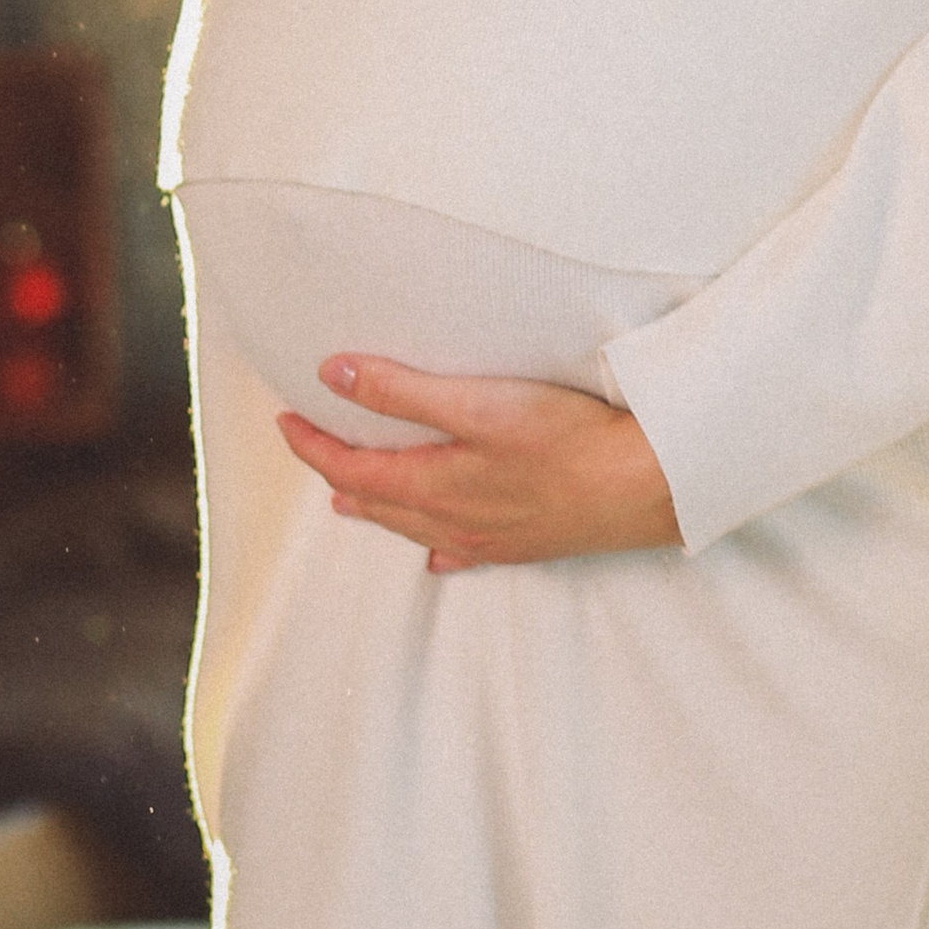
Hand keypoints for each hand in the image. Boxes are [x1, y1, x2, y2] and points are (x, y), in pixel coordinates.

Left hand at [277, 356, 682, 568]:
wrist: (642, 484)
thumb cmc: (564, 439)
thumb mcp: (477, 402)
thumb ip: (402, 390)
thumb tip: (334, 374)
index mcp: (432, 485)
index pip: (352, 469)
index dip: (314, 445)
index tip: (286, 420)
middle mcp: (453, 520)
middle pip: (378, 501)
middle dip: (338, 475)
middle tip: (314, 449)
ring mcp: (490, 537)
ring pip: (415, 528)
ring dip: (379, 510)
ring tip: (353, 502)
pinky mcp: (525, 543)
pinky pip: (462, 552)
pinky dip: (438, 546)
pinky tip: (441, 555)